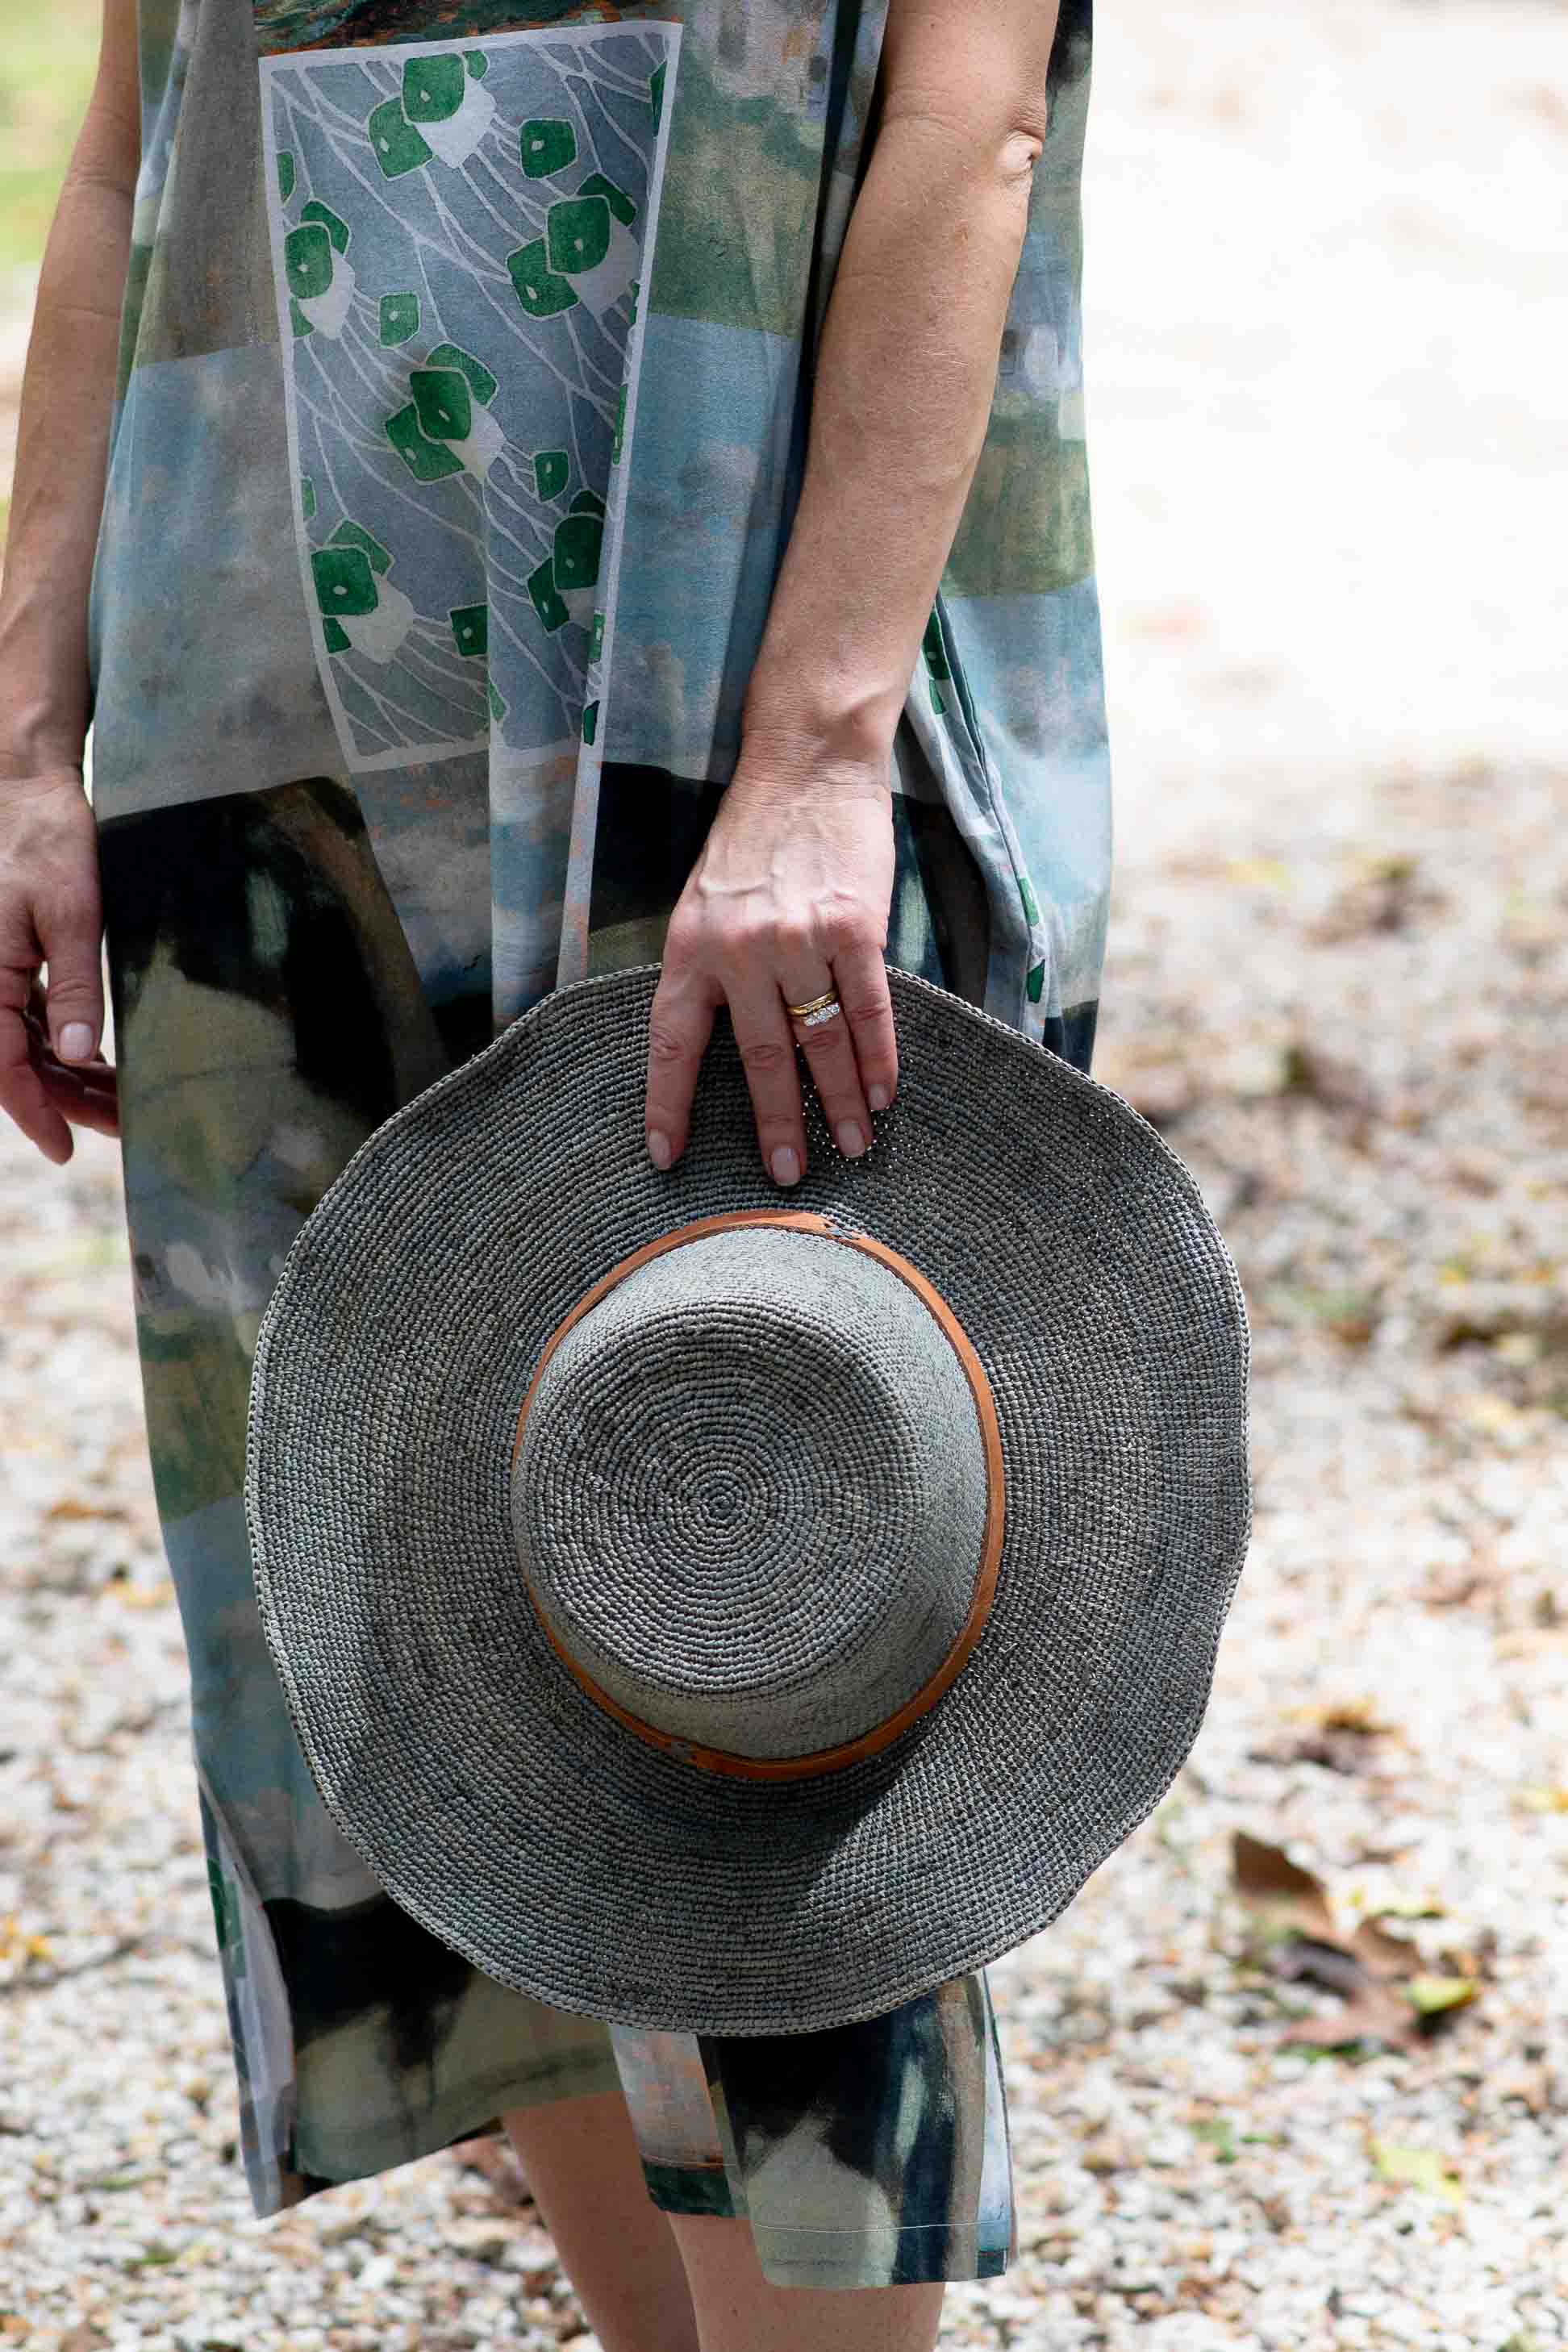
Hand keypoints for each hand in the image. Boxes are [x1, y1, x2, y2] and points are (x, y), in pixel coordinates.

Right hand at [0, 771, 118, 1163]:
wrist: (26, 787)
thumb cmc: (44, 839)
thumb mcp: (69, 913)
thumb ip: (74, 987)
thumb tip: (76, 1055)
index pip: (1, 1067)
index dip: (34, 1114)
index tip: (65, 1149)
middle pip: (16, 1063)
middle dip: (65, 1101)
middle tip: (120, 1125)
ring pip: (25, 1045)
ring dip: (68, 1077)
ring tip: (121, 1102)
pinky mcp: (9, 961)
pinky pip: (28, 1018)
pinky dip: (63, 1043)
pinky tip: (98, 1062)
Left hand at [644, 754, 897, 1184]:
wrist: (807, 764)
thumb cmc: (756, 834)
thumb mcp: (707, 900)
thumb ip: (713, 966)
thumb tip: (728, 1041)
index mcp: (691, 947)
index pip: (672, 1042)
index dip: (667, 1104)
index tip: (666, 1157)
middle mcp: (740, 950)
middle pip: (759, 1058)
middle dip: (775, 1125)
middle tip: (787, 1176)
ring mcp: (799, 939)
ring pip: (819, 1043)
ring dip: (838, 1104)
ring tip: (852, 1149)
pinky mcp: (853, 927)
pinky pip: (867, 1010)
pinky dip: (877, 1059)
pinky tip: (881, 1095)